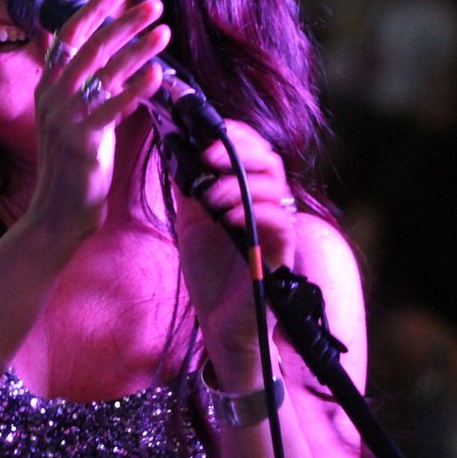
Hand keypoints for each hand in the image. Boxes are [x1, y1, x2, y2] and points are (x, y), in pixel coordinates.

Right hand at [22, 0, 169, 244]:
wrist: (57, 213)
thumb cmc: (73, 167)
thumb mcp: (74, 120)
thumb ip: (90, 90)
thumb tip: (120, 63)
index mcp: (48, 88)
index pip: (68, 36)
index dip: (94, 9)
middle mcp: (53, 97)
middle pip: (92, 46)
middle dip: (124, 21)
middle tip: (153, 3)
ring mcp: (65, 117)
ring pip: (105, 71)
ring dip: (138, 48)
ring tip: (164, 31)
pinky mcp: (83, 140)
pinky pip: (113, 107)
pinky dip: (136, 88)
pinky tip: (158, 75)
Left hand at [175, 120, 297, 380]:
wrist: (219, 325)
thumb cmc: (212, 275)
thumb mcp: (192, 222)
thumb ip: (191, 189)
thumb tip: (177, 152)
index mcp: (249, 195)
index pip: (255, 151)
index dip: (237, 135)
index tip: (209, 132)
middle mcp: (268, 208)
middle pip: (271, 161)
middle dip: (239, 152)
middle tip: (208, 157)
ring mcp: (277, 231)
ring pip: (276, 189)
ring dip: (240, 184)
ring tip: (211, 196)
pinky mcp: (279, 256)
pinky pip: (279, 224)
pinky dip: (254, 213)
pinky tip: (228, 217)